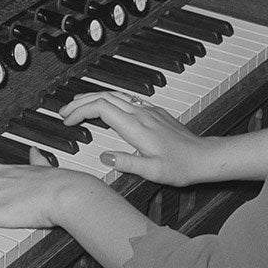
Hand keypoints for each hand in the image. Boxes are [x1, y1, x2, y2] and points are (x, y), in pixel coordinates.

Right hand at [59, 90, 211, 186]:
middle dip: (80, 101)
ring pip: (115, 95)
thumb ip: (127, 163)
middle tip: (64, 112)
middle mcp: (141, 114)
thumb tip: (104, 157)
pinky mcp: (154, 113)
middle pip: (104, 96)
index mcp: (136, 127)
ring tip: (77, 106)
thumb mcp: (152, 171)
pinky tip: (105, 107)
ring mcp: (148, 111)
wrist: (204, 157)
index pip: (101, 108)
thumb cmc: (181, 166)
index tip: (68, 121)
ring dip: (93, 98)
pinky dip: (109, 100)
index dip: (80, 111)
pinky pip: (126, 100)